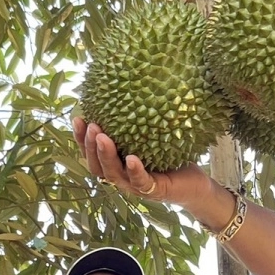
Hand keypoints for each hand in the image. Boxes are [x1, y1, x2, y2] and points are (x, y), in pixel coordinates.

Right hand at [72, 118, 213, 206]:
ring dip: (106, 156)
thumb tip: (135, 83)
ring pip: (114, 174)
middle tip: (90, 126)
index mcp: (117, 163)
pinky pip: (140, 181)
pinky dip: (134, 170)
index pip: (92, 152)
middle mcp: (122, 176)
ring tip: (103, 138)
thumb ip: (140, 117)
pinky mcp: (153, 191)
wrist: (196, 183)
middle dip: (89, 146)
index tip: (78, 117)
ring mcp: (135, 186)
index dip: (80, 138)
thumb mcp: (154, 133)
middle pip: (96, 165)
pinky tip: (130, 158)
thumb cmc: (173, 156)